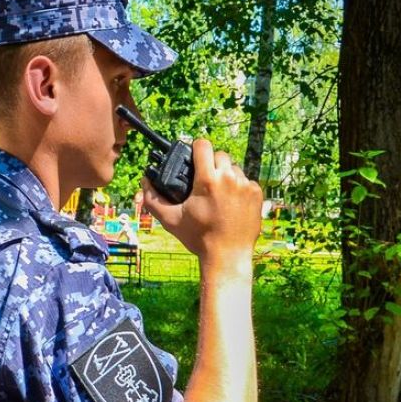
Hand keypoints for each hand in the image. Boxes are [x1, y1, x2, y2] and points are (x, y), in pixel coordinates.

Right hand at [141, 139, 262, 272]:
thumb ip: (153, 199)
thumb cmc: (198, 238)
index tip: (194, 158)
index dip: (196, 149)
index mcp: (207, 180)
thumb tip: (144, 181)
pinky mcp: (257, 193)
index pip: (203, 145)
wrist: (227, 256)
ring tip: (218, 195)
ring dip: (226, 176)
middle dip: (211, 164)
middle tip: (205, 181)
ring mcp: (246, 185)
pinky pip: (246, 181)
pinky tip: (231, 203)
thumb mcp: (170, 220)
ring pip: (234, 168)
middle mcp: (229, 178)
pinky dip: (239, 188)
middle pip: (219, 155)